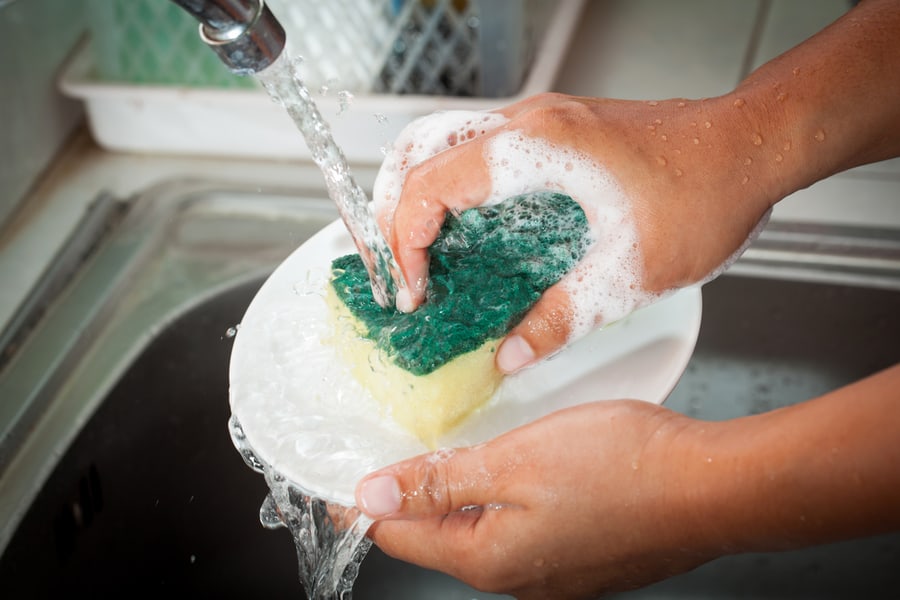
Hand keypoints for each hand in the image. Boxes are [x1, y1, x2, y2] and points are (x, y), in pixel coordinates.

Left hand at [354, 366, 899, 598]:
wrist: (710, 487)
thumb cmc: (622, 467)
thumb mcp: (514, 462)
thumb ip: (441, 482)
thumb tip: (375, 495)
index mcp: (488, 559)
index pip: (400, 534)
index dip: (366, 504)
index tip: (339, 484)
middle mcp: (516, 579)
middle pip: (439, 539)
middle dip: (409, 500)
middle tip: (390, 458)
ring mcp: (553, 575)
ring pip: (481, 535)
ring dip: (456, 500)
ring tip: (442, 461)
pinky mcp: (581, 559)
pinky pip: (519, 534)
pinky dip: (500, 504)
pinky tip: (507, 475)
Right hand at [373, 92, 776, 372]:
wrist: (753, 145)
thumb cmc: (705, 194)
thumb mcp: (630, 274)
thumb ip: (562, 318)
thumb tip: (509, 353)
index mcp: (534, 150)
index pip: (428, 186)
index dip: (405, 243)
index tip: (416, 291)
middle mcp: (527, 123)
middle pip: (417, 151)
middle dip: (391, 212)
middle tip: (400, 268)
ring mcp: (540, 120)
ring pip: (442, 141)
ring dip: (418, 193)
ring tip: (420, 250)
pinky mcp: (556, 129)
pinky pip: (477, 147)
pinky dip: (452, 185)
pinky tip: (469, 229)